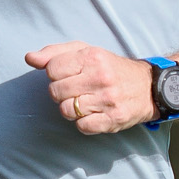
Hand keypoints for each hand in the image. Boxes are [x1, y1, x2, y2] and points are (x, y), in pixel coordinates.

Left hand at [24, 42, 156, 134]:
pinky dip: (83, 123)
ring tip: (83, 101)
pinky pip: (82, 127)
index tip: (67, 75)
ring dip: (70, 108)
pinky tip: (92, 113)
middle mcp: (100, 77)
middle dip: (60, 92)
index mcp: (92, 57)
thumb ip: (55, 53)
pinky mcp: (113, 120)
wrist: (148, 87)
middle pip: (56, 91)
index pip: (52, 69)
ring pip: (66, 110)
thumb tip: (29, 58)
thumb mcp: (85, 51)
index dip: (54, 74)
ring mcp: (107, 100)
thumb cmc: (110, 68)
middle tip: (74, 90)